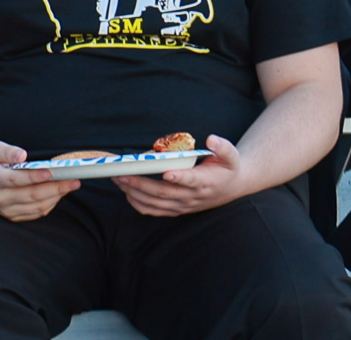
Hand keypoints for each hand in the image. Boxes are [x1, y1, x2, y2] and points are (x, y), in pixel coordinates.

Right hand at [0, 142, 80, 222]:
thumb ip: (6, 151)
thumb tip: (23, 156)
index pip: (16, 180)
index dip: (35, 177)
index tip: (51, 172)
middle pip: (32, 195)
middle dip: (56, 188)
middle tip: (74, 179)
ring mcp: (5, 210)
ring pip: (36, 207)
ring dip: (56, 197)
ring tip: (71, 185)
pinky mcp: (12, 216)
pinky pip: (35, 213)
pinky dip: (50, 204)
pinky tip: (59, 193)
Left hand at [115, 135, 251, 215]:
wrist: (232, 186)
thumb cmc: (228, 167)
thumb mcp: (231, 155)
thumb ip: (223, 147)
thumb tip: (211, 139)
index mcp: (206, 182)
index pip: (191, 181)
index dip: (179, 178)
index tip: (167, 173)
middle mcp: (193, 196)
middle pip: (163, 193)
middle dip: (140, 184)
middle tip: (121, 173)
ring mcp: (183, 205)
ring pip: (155, 203)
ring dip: (134, 193)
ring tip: (117, 180)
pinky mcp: (177, 209)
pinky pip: (155, 210)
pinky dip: (138, 204)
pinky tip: (126, 192)